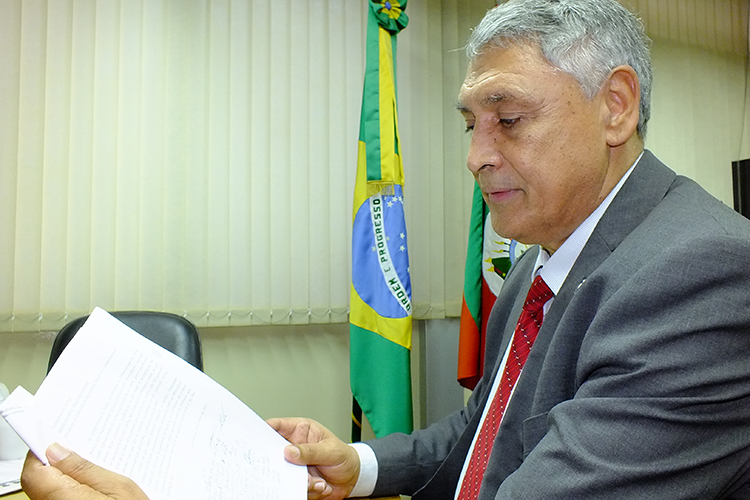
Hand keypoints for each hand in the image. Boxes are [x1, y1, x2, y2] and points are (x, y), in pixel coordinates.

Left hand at [21, 444, 149, 499]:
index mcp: (62, 499)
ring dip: (67, 482)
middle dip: (57, 467)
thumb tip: (58, 452)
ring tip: (95, 473)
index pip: (34, 472)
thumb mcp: (119, 488)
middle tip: (81, 453)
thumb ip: (86, 469)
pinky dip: (73, 494)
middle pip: (41, 484)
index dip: (41, 453)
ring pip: (51, 494)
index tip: (53, 440)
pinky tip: (94, 491)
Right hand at [267, 417, 359, 499]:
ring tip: (318, 481)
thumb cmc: (343, 456)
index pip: (278, 426)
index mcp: (300, 431)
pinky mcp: (298, 481)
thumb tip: (289, 451)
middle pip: (274, 452)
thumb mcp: (330, 450)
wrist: (353, 478)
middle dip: (279, 463)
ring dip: (302, 480)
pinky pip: (294, 488)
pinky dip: (309, 489)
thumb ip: (311, 451)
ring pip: (284, 474)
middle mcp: (294, 448)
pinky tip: (322, 485)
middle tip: (288, 468)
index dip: (264, 430)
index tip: (256, 437)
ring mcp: (295, 466)